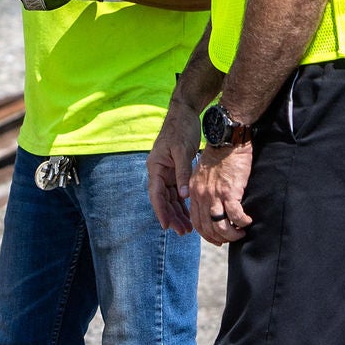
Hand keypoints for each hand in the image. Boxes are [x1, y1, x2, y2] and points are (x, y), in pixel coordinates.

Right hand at [148, 95, 201, 234]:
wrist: (185, 113)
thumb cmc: (181, 128)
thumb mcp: (182, 150)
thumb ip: (182, 173)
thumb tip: (183, 195)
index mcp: (155, 167)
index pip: (156, 195)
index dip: (161, 212)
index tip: (167, 226)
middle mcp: (159, 172)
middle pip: (163, 200)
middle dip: (172, 216)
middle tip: (183, 232)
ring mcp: (167, 172)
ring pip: (171, 198)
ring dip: (178, 212)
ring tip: (188, 228)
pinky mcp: (175, 170)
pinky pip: (177, 191)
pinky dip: (183, 202)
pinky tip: (189, 213)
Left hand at [187, 141, 253, 245]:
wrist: (227, 140)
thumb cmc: (219, 155)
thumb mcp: (202, 174)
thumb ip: (203, 190)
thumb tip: (211, 205)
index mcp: (194, 192)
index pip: (197, 221)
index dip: (206, 234)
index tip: (216, 239)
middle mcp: (202, 195)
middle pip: (208, 227)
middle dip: (220, 238)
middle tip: (231, 239)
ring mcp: (215, 194)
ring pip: (221, 225)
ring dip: (232, 234)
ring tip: (241, 232)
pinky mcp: (230, 191)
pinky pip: (235, 215)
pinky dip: (242, 221)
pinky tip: (248, 220)